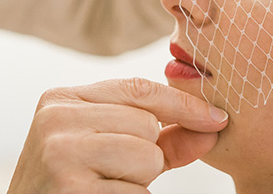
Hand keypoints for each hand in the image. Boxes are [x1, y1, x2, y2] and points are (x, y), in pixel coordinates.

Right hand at [7, 78, 228, 193]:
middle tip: (111, 174)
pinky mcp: (71, 189)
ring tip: (106, 186)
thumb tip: (213, 126)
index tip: (216, 118)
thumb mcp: (111, 151)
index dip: (182, 104)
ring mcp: (60, 154)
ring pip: (147, 156)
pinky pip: (137, 193)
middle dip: (146, 154)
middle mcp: (56, 120)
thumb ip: (161, 137)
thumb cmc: (74, 187)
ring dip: (140, 181)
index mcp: (61, 100)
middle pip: (146, 124)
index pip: (137, 89)